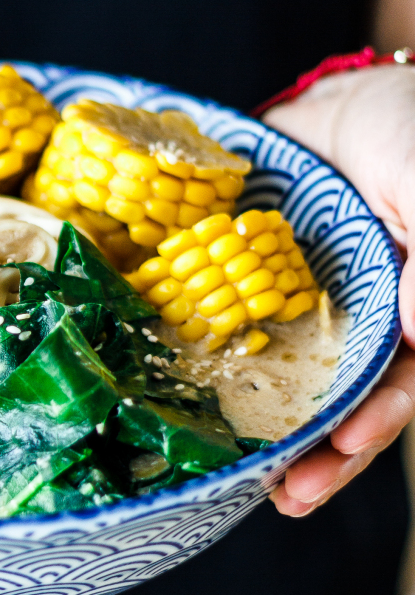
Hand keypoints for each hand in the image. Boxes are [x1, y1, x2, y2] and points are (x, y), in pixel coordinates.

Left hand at [265, 65, 414, 515]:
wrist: (339, 101)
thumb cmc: (406, 128)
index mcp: (412, 310)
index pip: (404, 380)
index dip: (379, 418)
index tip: (348, 441)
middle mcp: (367, 327)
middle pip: (352, 404)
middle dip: (329, 455)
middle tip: (294, 493)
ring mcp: (311, 318)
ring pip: (298, 390)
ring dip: (279, 439)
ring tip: (254, 484)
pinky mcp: (257, 298)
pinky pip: (242, 348)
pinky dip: (225, 383)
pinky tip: (200, 415)